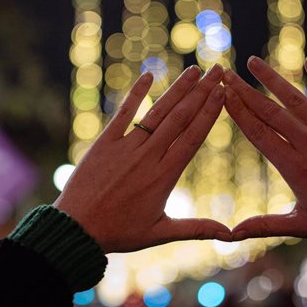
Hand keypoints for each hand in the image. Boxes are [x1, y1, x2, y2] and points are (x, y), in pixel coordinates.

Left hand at [54, 64, 231, 252]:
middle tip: (217, 71)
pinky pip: (123, 114)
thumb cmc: (119, 233)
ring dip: (177, 90)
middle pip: (180, 118)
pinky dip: (136, 94)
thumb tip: (231, 235)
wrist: (76, 229)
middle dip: (201, 92)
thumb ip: (197, 228)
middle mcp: (147, 156)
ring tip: (194, 71)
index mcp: (164, 176)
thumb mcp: (160, 233)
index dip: (209, 112)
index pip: (192, 137)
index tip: (222, 92)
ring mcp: (125, 147)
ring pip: (157, 113)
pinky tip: (149, 75)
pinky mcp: (104, 142)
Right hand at [224, 56, 306, 240]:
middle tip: (227, 74)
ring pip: (296, 99)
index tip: (222, 95)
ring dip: (273, 80)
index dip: (238, 112)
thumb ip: (265, 225)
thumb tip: (231, 234)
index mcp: (294, 166)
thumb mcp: (303, 225)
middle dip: (245, 91)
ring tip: (254, 61)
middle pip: (271, 112)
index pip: (258, 132)